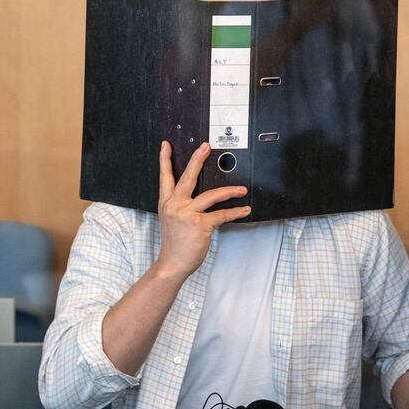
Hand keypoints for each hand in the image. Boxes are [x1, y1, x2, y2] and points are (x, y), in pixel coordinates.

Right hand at [155, 141, 250, 278]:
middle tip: (205, 147)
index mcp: (166, 203)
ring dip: (229, 191)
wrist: (172, 263)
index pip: (165, 177)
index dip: (165, 160)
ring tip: (242, 189)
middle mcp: (175, 205)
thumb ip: (180, 206)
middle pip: (187, 178)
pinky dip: (235, 212)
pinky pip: (221, 215)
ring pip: (211, 195)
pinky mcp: (200, 225)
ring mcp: (187, 214)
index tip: (166, 145)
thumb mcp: (171, 220)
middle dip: (197, 160)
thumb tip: (197, 195)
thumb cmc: (175, 243)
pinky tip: (244, 209)